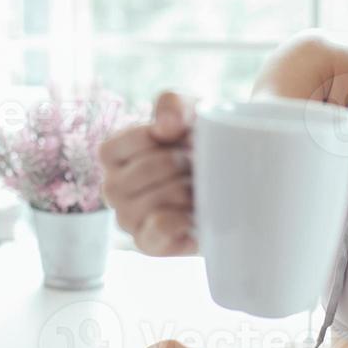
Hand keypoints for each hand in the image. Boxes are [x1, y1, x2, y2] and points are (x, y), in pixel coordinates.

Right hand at [98, 90, 197, 255]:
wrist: (235, 179)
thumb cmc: (202, 142)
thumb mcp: (193, 111)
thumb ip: (174, 103)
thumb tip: (165, 127)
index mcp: (113, 153)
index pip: (131, 142)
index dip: (166, 139)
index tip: (185, 139)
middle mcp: (112, 187)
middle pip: (144, 172)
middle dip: (181, 166)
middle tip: (199, 166)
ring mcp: (127, 218)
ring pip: (151, 202)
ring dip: (185, 192)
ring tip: (199, 188)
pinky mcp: (147, 244)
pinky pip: (155, 232)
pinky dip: (178, 221)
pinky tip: (194, 214)